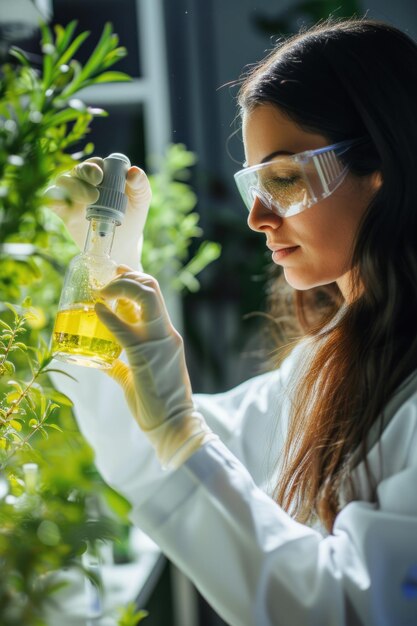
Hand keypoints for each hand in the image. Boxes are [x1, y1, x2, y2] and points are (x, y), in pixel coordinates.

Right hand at [47, 157, 150, 268]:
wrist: (122, 245)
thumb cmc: (132, 217)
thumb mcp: (141, 201)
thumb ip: (141, 185)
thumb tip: (133, 172)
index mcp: (105, 173)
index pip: (97, 163)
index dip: (96, 166)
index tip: (101, 177)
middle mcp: (86, 180)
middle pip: (79, 169)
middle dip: (84, 174)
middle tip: (95, 188)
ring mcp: (73, 194)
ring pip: (63, 181)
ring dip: (72, 187)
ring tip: (90, 199)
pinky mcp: (64, 210)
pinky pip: (51, 199)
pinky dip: (52, 198)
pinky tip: (58, 202)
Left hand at [95, 269, 215, 468]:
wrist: (174, 423)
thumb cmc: (157, 403)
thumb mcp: (137, 376)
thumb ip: (120, 364)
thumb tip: (99, 359)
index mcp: (165, 335)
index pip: (154, 297)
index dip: (134, 280)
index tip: (116, 274)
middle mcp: (165, 333)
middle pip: (151, 288)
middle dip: (128, 277)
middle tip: (106, 280)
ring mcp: (159, 341)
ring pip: (146, 297)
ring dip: (121, 287)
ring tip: (103, 290)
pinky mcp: (146, 354)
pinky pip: (125, 328)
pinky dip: (109, 315)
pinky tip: (97, 309)